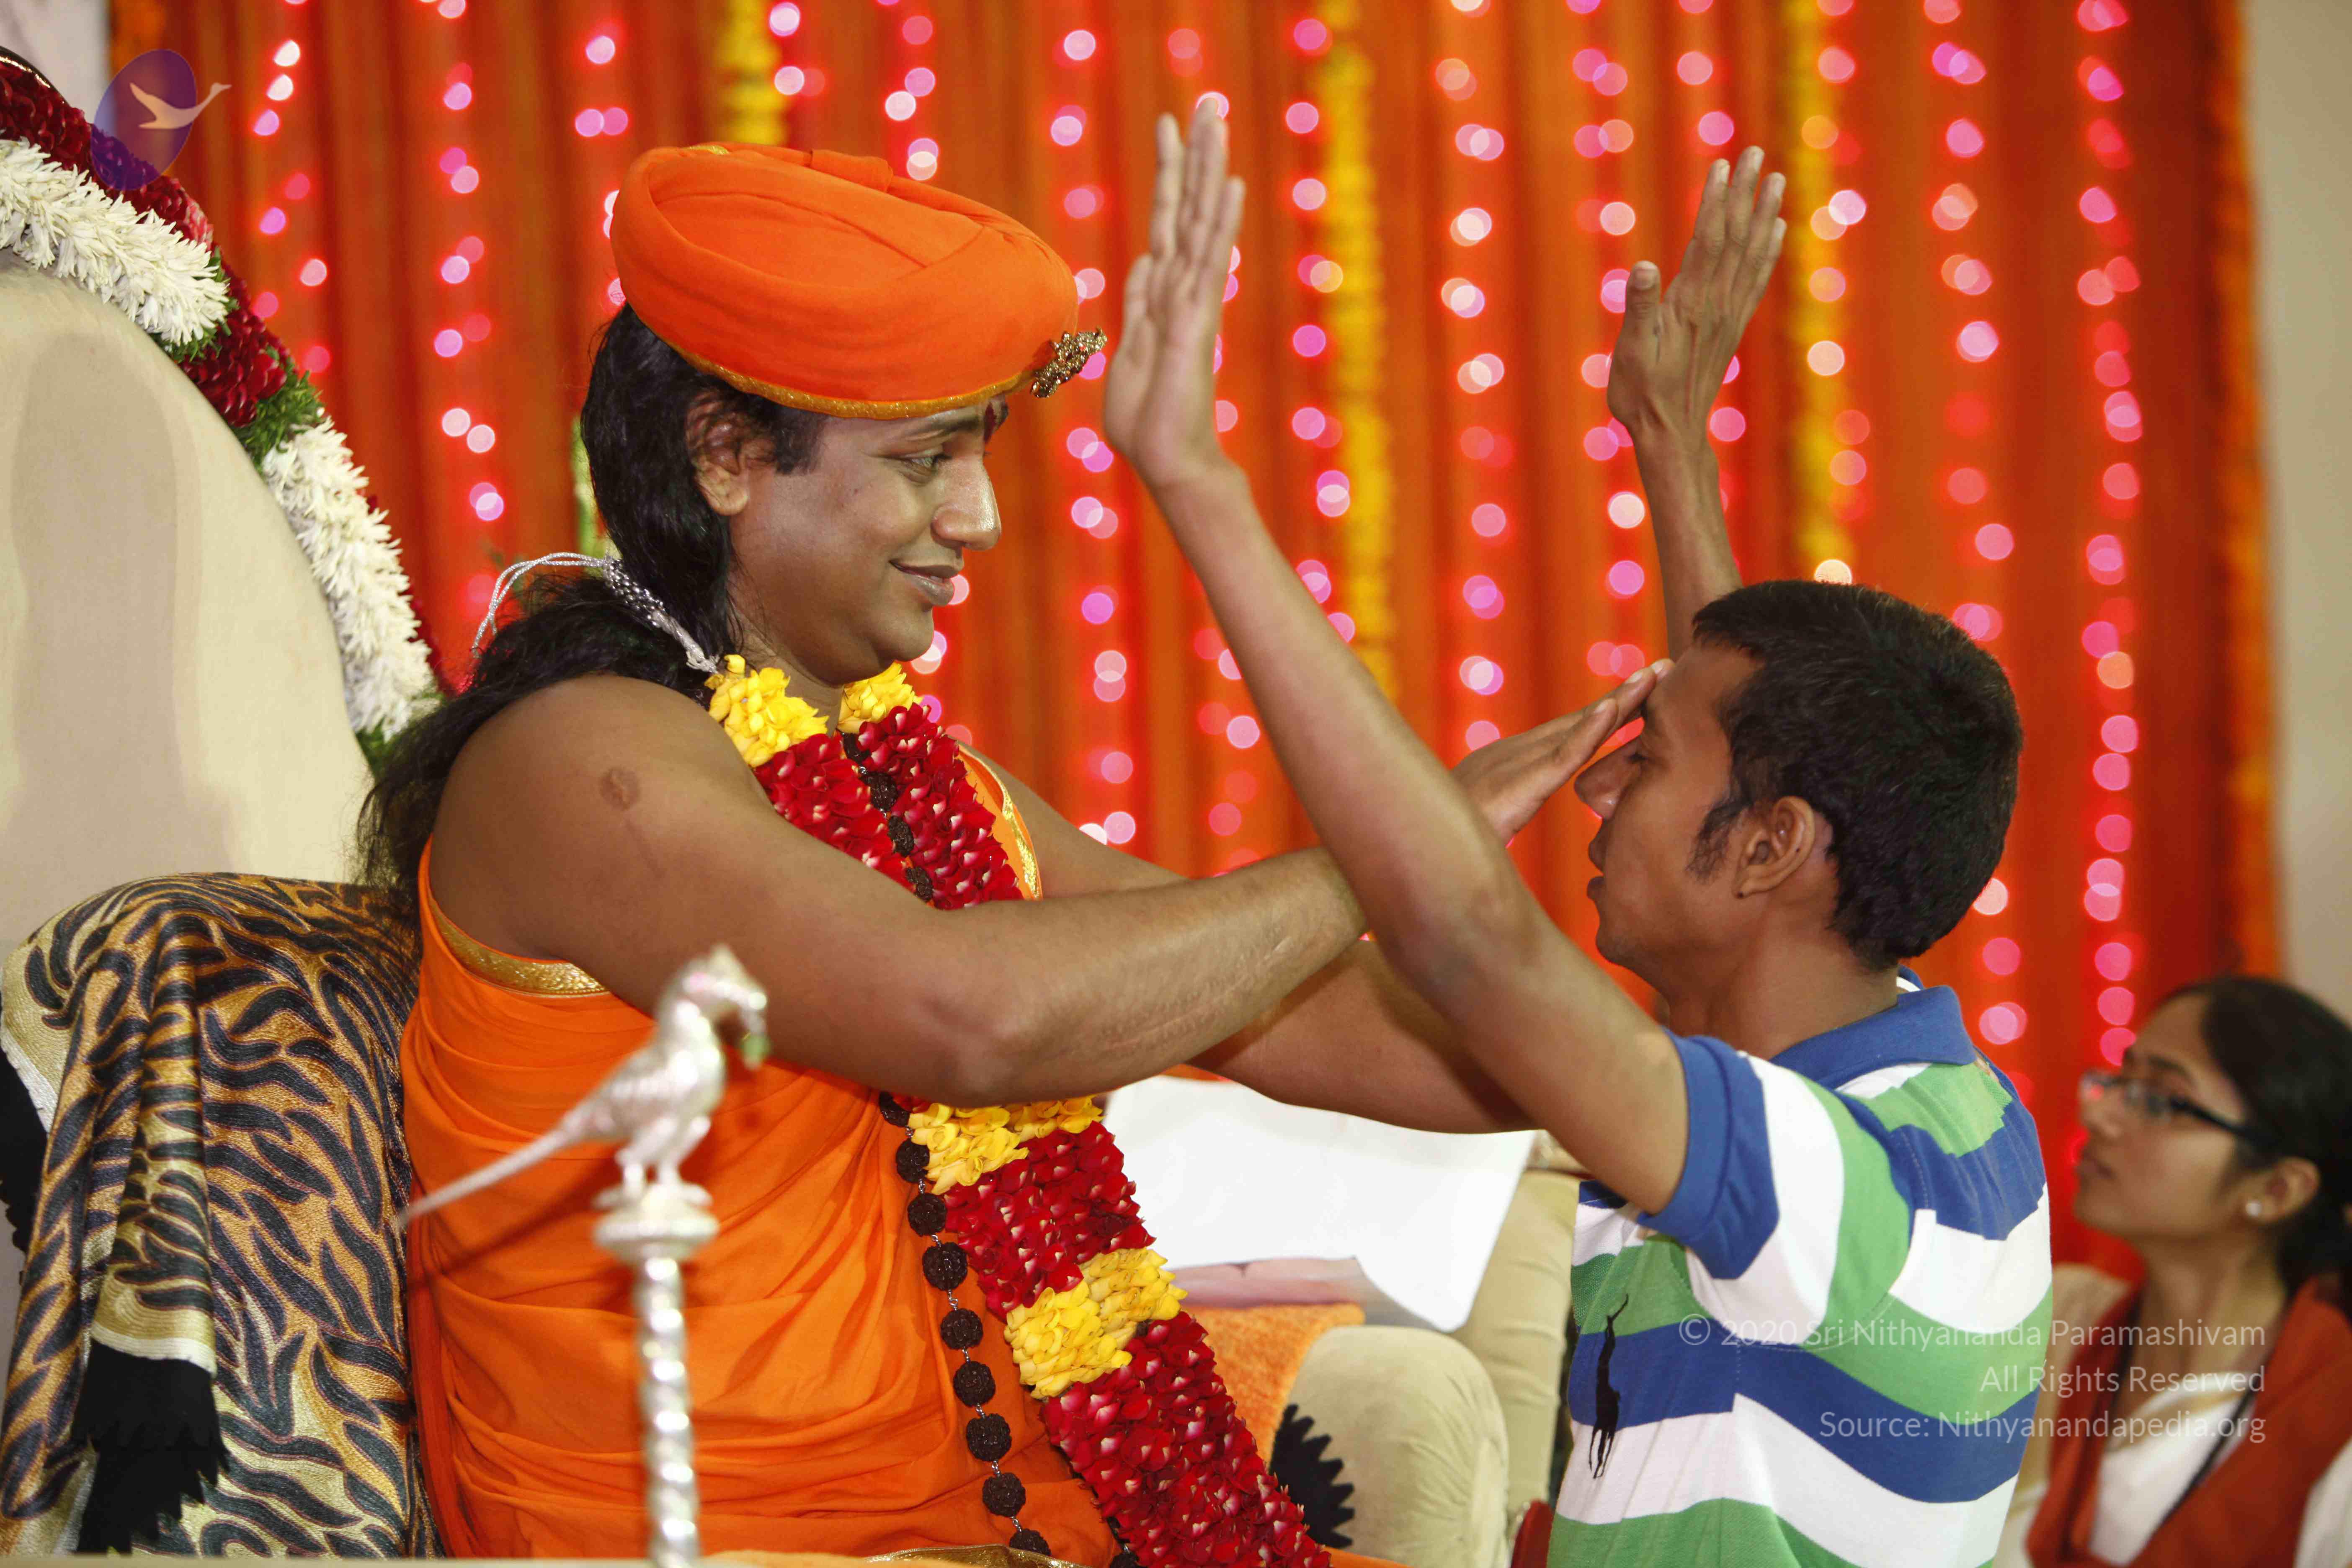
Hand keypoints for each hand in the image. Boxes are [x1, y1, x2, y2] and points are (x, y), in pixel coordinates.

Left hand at [1102, 104, 1245, 493]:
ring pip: (1200, 220)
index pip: (1166, 221)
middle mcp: (1182, 289)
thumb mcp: (1127, 352)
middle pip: (1189, 207)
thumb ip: (1137, 306)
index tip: (1172, 128)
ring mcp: (1193, 302)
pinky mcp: (1197, 321)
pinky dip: (1219, 222)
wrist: (1165, 460)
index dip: (1170, 174)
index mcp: (1161, 295)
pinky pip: (1209, 262)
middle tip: (1207, 100)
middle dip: (1196, 153)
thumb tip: (1145, 263)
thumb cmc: (1147, 419)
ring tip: (1216, 116)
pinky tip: (1229, 184)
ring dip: (1208, 168)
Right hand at [1453, 663, 1665, 841]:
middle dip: (1625, 695)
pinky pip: (1563, 756)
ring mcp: (1516, 766)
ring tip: (1655, 677)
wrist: (1410, 859)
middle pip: (1582, 721)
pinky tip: (1615, 709)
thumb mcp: (1483, 831)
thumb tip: (1508, 831)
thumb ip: (1502, 821)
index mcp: (1511, 765)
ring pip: (1580, 729)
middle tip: (1666, 669)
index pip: (1571, 735)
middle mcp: (1515, 755)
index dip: (1609, 712)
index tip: (1644, 692)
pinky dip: (1590, 730)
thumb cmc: (1440, 852)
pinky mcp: (1520, 786)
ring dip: (1621, 701)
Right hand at [1607, 146, 1784, 456]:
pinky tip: (1776, 231)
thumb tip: (1644, 267)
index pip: (1708, 241)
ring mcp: (1728, 315)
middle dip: (1744, 194)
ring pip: (1751, 254)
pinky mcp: (1731, 327)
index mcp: (1690, 304)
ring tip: (1774, 180)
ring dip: (1763, 214)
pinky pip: (1756, 280)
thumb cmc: (1641, 395)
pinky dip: (1768, 250)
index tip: (1723, 164)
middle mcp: (1717, 304)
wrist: (1671, 434)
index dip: (1716, 201)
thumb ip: (1638, 309)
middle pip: (1735, 239)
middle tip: (1755, 153)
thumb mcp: (1630, 353)